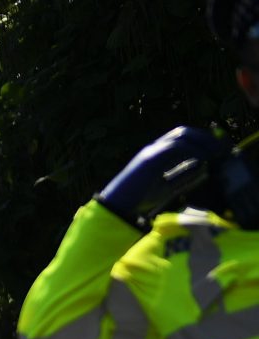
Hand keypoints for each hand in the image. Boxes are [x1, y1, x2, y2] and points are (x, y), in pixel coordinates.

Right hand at [97, 126, 226, 222]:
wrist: (118, 207)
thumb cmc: (139, 200)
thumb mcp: (167, 187)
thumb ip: (183, 176)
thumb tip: (203, 168)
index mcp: (157, 155)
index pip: (182, 139)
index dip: (200, 140)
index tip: (216, 149)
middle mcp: (154, 149)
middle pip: (183, 132)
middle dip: (204, 137)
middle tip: (219, 147)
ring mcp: (151, 151)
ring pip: (181, 135)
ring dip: (201, 140)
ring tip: (215, 151)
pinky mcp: (151, 157)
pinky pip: (176, 147)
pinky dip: (193, 150)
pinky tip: (204, 158)